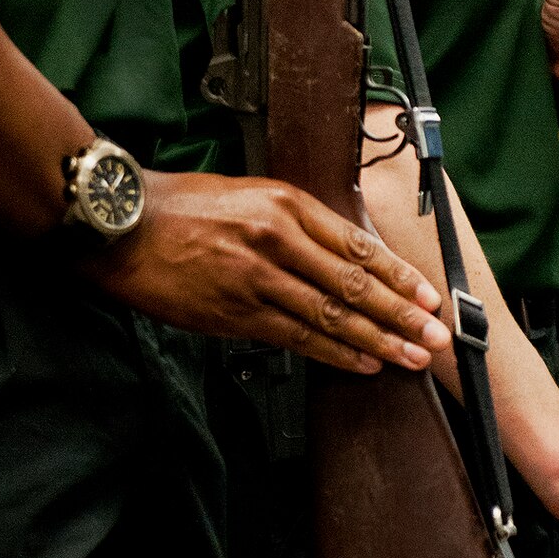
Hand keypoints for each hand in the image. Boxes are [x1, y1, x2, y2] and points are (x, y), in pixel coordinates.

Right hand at [85, 168, 450, 373]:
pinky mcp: (235, 314)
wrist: (123, 227)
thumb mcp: (248, 193)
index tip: (427, 292)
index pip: (357, 243)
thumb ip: (294, 221)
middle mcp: (277, 240)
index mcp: (285, 204)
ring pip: (331, 316)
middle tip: (435, 334)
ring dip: (377, 340)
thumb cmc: (181, 206)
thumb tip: (342, 253)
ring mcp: (257, 280)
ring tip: (410, 356)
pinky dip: (334, 353)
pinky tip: (362, 363)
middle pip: (354, 284)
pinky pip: (296, 337)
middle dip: (401, 313)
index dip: (398, 273)